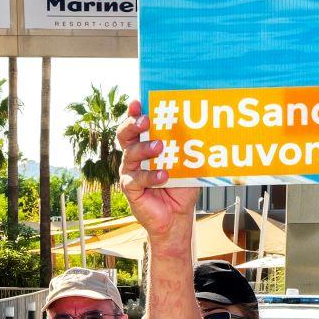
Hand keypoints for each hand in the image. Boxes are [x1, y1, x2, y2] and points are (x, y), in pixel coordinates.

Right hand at [117, 99, 198, 242]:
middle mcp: (134, 157)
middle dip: (133, 124)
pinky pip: (136, 179)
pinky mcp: (130, 189)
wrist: (177, 217)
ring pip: (129, 154)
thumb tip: (193, 126)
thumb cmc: (180, 188)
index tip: (138, 102)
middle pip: (125, 135)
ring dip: (144, 149)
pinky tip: (163, 175)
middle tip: (145, 120)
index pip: (136, 126)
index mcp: (145, 146)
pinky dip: (150, 176)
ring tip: (160, 147)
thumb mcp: (186, 164)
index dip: (134, 113)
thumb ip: (185, 147)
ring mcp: (130, 172)